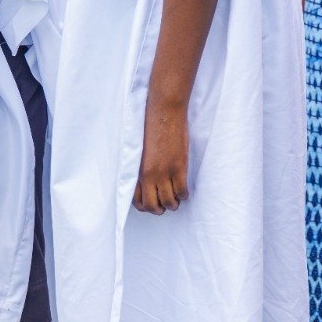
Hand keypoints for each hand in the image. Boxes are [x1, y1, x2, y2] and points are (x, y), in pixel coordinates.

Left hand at [133, 95, 188, 215]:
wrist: (164, 112)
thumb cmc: (151, 127)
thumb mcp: (141, 151)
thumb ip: (142, 167)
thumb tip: (147, 180)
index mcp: (137, 170)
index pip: (137, 200)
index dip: (145, 206)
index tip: (152, 202)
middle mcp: (149, 175)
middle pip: (153, 206)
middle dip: (160, 209)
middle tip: (166, 202)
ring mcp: (164, 172)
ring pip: (169, 202)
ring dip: (174, 203)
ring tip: (176, 197)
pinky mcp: (178, 167)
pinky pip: (182, 191)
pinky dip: (184, 194)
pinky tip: (184, 189)